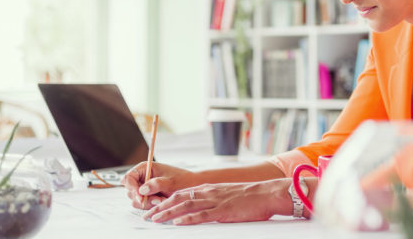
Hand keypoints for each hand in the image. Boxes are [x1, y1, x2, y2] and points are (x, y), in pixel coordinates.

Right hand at [122, 162, 198, 208]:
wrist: (191, 187)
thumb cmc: (182, 180)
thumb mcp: (170, 182)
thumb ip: (156, 184)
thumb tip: (142, 189)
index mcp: (145, 168)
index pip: (129, 178)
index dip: (131, 187)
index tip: (140, 196)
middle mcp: (142, 178)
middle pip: (130, 191)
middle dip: (143, 198)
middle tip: (158, 199)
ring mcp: (144, 188)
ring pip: (136, 200)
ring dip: (148, 203)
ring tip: (162, 199)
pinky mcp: (148, 197)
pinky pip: (143, 204)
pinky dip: (151, 205)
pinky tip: (162, 201)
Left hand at [143, 178, 292, 224]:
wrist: (266, 193)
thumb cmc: (250, 196)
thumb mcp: (226, 194)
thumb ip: (212, 199)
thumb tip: (200, 207)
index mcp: (209, 189)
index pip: (181, 193)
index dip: (165, 201)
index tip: (153, 208)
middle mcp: (208, 192)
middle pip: (178, 198)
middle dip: (160, 207)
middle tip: (147, 215)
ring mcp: (214, 201)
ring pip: (185, 206)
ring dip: (168, 213)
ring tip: (155, 219)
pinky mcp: (222, 211)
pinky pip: (201, 215)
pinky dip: (187, 219)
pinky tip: (178, 223)